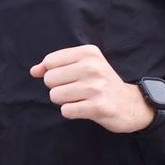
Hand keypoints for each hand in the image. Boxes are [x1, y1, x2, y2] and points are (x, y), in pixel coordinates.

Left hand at [31, 45, 152, 133]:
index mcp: (89, 52)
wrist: (131, 104)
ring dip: (64, 101)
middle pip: (49, 79)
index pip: (50, 61)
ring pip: (55, 96)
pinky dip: (71, 112)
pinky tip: (85, 108)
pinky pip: (66, 111)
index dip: (53, 73)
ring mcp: (96, 87)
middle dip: (58, 88)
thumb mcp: (83, 66)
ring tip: (81, 99)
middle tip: (77, 90)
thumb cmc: (101, 84)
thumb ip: (55, 66)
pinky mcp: (98, 106)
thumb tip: (34, 71)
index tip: (68, 77)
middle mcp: (93, 66)